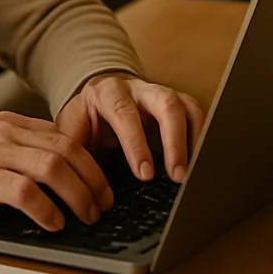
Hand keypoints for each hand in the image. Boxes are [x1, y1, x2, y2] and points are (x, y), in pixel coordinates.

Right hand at [0, 112, 113, 230]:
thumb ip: (17, 145)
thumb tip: (55, 167)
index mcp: (11, 123)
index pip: (65, 136)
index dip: (90, 161)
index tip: (100, 183)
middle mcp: (7, 134)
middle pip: (68, 149)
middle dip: (94, 178)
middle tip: (103, 202)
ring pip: (53, 167)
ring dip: (78, 194)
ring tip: (86, 214)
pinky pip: (26, 191)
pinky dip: (47, 209)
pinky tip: (54, 222)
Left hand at [56, 73, 205, 183]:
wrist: (95, 101)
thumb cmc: (85, 121)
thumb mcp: (70, 133)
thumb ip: (71, 152)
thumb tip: (76, 184)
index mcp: (108, 93)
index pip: (124, 113)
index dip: (136, 143)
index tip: (144, 174)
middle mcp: (139, 90)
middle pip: (166, 103)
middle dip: (174, 141)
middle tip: (177, 176)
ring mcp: (161, 95)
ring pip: (187, 108)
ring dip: (194, 141)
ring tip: (193, 174)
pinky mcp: (177, 105)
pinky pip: (197, 116)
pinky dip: (203, 139)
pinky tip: (200, 164)